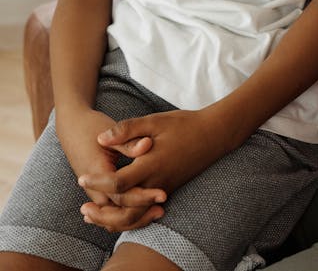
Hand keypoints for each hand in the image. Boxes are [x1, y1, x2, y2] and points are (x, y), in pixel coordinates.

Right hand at [57, 108, 165, 232]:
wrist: (72, 128)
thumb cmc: (92, 127)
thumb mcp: (110, 131)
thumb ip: (129, 142)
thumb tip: (148, 144)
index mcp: (97, 173)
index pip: (122, 195)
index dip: (143, 197)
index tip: (162, 194)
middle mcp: (94, 188)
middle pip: (117, 214)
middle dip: (141, 215)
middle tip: (162, 209)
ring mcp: (94, 192)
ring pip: (114, 217)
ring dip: (135, 218)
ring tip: (158, 212)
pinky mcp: (98, 192)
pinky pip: (112, 210)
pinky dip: (126, 214)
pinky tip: (145, 210)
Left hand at [79, 108, 225, 203]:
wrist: (213, 134)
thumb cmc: (184, 124)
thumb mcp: (155, 121)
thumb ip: (128, 129)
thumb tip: (102, 139)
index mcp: (151, 164)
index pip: (119, 182)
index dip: (98, 182)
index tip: (82, 177)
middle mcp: (157, 182)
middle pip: (126, 211)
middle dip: (103, 214)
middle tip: (84, 210)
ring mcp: (163, 188)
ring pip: (136, 216)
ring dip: (114, 220)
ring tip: (95, 215)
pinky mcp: (168, 189)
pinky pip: (145, 211)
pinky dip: (128, 216)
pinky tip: (117, 209)